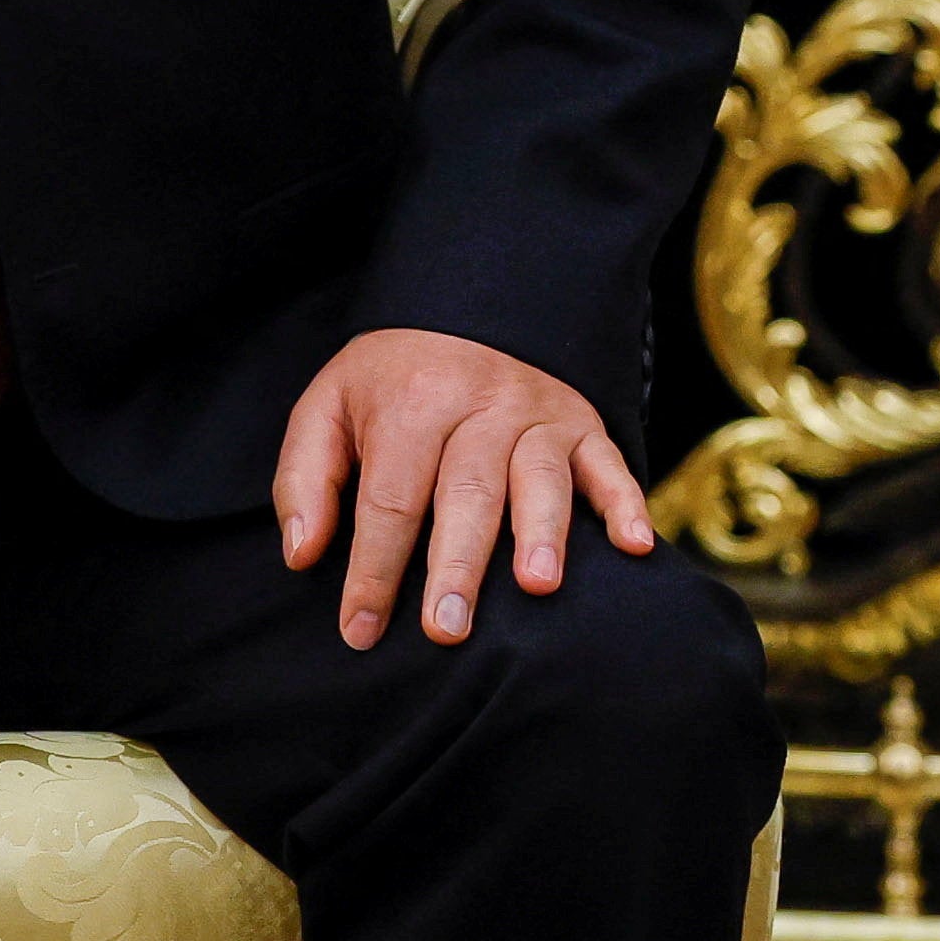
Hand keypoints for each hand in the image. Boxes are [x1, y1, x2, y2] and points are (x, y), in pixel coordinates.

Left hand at [274, 327, 653, 650]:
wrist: (466, 310)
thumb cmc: (389, 384)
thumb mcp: (327, 409)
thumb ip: (304, 480)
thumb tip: (304, 555)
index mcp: (412, 403)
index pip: (390, 498)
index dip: (374, 569)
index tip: (360, 631)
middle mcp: (480, 403)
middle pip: (467, 492)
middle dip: (456, 564)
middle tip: (446, 629)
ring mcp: (537, 412)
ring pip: (540, 476)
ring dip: (541, 531)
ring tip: (537, 586)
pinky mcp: (582, 422)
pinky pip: (609, 462)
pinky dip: (625, 502)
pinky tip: (635, 546)